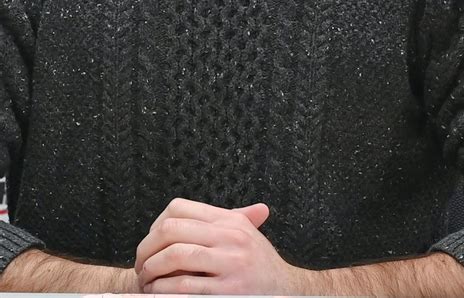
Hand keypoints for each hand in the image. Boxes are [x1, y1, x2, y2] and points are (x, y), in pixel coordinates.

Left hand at [135, 197, 296, 293]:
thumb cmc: (261, 266)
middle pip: (172, 229)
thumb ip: (216, 220)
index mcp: (230, 221)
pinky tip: (158, 293)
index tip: (150, 242)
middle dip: (148, 248)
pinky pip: (186, 286)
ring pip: (177, 255)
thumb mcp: (246, 235)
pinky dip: (165, 290)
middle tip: (140, 264)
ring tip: (146, 280)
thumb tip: (182, 210)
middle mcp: (231, 237)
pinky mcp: (229, 291)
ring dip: (153, 269)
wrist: (289, 293)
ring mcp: (231, 263)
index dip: (156, 224)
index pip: (180, 208)